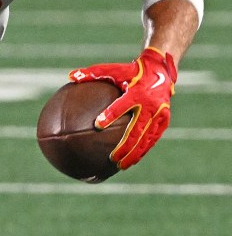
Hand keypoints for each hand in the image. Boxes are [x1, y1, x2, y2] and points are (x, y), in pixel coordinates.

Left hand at [69, 47, 176, 169]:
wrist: (160, 70)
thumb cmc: (131, 71)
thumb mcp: (114, 70)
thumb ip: (93, 73)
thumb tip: (70, 75)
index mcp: (136, 92)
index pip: (121, 105)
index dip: (110, 115)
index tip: (97, 125)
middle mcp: (150, 105)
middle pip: (136, 129)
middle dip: (125, 146)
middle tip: (112, 158)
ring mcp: (159, 114)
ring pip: (146, 138)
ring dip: (135, 153)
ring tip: (122, 165)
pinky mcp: (164, 120)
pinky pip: (153, 137)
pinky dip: (143, 149)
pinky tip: (133, 160)